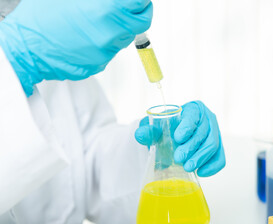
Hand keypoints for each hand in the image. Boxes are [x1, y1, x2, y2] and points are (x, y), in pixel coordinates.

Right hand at [0, 0, 152, 95]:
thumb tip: (121, 0)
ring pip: (123, 38)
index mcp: (107, 11)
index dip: (141, 1)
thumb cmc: (42, 18)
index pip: (141, 4)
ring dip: (117, 29)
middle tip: (123, 8)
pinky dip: (104, 43)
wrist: (26, 48)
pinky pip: (109, 51)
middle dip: (135, 14)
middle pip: (140, 23)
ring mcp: (105, 52)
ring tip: (93, 22)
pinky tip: (85, 36)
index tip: (139, 0)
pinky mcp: (99, 65)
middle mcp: (110, 34)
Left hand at [135, 101, 225, 176]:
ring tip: (188, 167)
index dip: (187, 126)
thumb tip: (139, 134)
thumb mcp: (154, 128)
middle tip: (178, 158)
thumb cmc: (165, 129)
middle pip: (204, 133)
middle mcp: (208, 119)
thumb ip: (148, 131)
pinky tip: (201, 173)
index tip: (177, 138)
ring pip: (213, 146)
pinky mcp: (218, 149)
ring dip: (201, 158)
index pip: (193, 116)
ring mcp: (215, 134)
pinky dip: (212, 166)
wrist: (171, 139)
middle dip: (192, 147)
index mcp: (194, 109)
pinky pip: (220, 158)